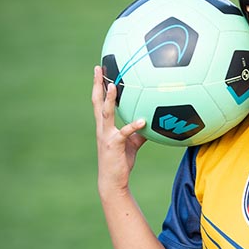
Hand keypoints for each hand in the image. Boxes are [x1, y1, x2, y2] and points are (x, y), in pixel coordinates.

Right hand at [92, 65, 146, 193]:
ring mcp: (106, 136)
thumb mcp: (132, 143)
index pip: (99, 101)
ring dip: (108, 99)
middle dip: (97, 84)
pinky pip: (124, 133)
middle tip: (98, 68)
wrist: (113, 180)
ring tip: (112, 85)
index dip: (99, 86)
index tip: (100, 70)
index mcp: (104, 125)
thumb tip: (151, 121)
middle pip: (96, 102)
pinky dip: (133, 126)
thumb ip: (139, 131)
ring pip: (105, 114)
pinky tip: (142, 120)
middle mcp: (102, 128)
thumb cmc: (121, 160)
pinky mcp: (114, 145)